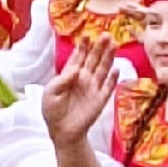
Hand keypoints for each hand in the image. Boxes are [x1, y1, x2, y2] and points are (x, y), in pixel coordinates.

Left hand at [40, 32, 116, 147]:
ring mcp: (93, 88)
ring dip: (108, 57)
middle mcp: (83, 79)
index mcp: (70, 75)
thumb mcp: (50, 93)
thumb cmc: (53, 111)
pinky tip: (117, 69)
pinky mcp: (100, 100)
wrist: (62, 131)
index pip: (78, 57)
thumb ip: (62, 80)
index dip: (83, 46)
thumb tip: (75, 69)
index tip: (87, 35)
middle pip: (93, 59)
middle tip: (106, 35)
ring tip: (114, 44)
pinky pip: (108, 87)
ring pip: (103, 69)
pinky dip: (113, 79)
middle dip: (99, 47)